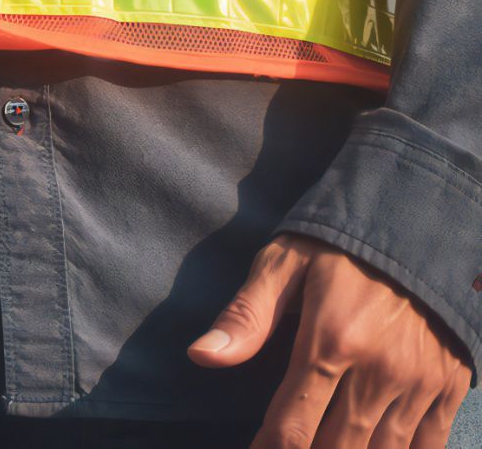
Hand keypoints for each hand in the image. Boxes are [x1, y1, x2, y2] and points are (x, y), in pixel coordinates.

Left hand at [189, 234, 470, 447]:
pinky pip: (429, 443)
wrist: (417, 224)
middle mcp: (380, 371)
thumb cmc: (339, 245)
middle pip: (337, 448)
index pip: (293, 426)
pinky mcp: (450, 384)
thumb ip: (246, 316)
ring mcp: (420, 382)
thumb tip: (200, 355)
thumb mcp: (284, 265)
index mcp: (331, 341)